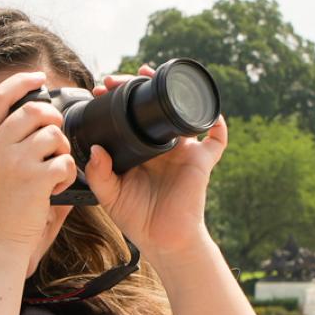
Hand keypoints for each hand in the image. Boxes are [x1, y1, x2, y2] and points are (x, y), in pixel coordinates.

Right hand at [0, 71, 75, 256]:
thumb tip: (8, 129)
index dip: (21, 82)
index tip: (38, 77)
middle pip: (33, 111)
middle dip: (53, 119)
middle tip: (57, 136)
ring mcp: (14, 162)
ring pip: (53, 134)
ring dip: (62, 149)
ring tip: (54, 170)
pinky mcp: (35, 180)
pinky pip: (64, 161)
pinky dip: (67, 174)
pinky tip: (57, 188)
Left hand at [82, 64, 227, 257]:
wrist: (163, 241)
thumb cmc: (138, 219)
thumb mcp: (110, 196)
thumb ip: (100, 174)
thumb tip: (96, 148)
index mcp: (140, 151)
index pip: (130, 116)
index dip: (117, 99)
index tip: (102, 88)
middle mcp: (162, 146)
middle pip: (154, 106)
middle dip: (138, 86)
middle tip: (119, 79)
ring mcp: (183, 151)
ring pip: (182, 113)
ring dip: (172, 91)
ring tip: (151, 74)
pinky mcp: (201, 161)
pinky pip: (216, 139)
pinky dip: (217, 124)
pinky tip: (211, 112)